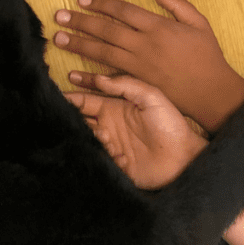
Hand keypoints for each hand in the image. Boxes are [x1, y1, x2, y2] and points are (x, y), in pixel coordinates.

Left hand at [54, 0, 243, 133]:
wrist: (212, 92)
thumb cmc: (208, 55)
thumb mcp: (199, 23)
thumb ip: (177, 4)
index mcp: (159, 27)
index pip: (123, 11)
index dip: (101, 4)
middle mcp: (145, 46)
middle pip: (107, 31)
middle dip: (81, 22)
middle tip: (58, 16)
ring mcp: (140, 67)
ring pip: (103, 53)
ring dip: (79, 45)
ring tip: (58, 38)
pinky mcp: (139, 85)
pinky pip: (110, 78)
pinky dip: (90, 77)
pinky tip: (73, 74)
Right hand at [65, 74, 207, 189]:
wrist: (184, 157)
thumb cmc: (171, 125)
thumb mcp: (152, 97)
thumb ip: (126, 85)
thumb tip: (99, 78)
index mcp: (115, 108)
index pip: (85, 101)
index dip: (71, 96)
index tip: (59, 94)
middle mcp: (108, 126)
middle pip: (80, 120)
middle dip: (72, 118)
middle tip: (70, 118)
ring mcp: (110, 146)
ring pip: (85, 140)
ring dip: (91, 137)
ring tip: (107, 136)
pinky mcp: (113, 166)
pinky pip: (97, 159)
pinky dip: (104, 155)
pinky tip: (121, 155)